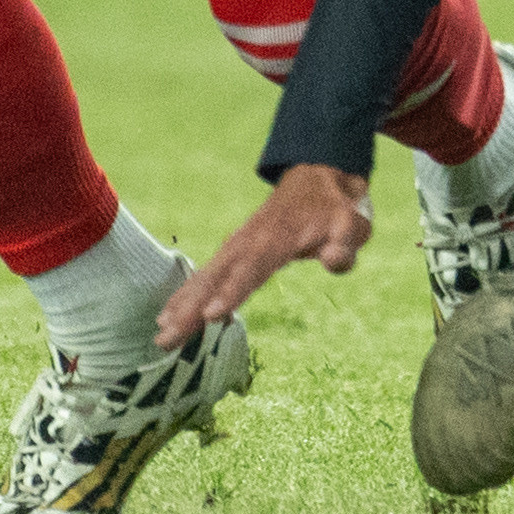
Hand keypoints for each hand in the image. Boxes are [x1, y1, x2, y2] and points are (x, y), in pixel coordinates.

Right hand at [154, 164, 373, 349]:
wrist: (317, 176)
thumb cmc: (336, 208)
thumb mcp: (353, 222)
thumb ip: (346, 243)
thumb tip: (334, 261)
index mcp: (278, 237)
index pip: (253, 268)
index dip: (232, 291)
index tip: (210, 315)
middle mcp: (250, 240)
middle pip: (218, 276)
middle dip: (191, 307)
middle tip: (167, 337)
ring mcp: (238, 244)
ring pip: (206, 276)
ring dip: (182, 303)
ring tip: (161, 332)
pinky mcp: (234, 250)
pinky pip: (207, 274)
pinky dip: (186, 293)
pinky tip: (168, 316)